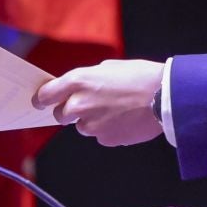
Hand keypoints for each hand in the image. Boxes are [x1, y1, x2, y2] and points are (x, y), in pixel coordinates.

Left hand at [34, 59, 164, 145]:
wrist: (165, 97)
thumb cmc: (140, 77)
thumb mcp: (109, 68)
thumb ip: (87, 79)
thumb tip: (77, 88)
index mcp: (79, 81)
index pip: (45, 95)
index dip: (41, 99)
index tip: (40, 102)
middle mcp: (80, 104)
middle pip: (60, 115)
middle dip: (69, 112)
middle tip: (88, 105)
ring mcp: (91, 124)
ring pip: (81, 127)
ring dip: (91, 120)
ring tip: (114, 110)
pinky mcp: (105, 138)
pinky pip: (99, 135)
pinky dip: (107, 129)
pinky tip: (123, 119)